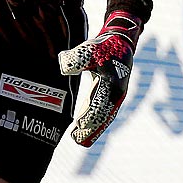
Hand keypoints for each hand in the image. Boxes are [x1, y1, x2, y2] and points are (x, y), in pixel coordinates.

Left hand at [57, 10, 141, 146]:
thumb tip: (63, 68)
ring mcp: (114, 96)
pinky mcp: (109, 95)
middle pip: (103, 115)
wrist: (119, 42)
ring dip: (93, 128)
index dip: (90, 116)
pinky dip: (95, 122)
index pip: (100, 105)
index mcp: (113, 85)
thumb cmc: (104, 46)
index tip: (79, 125)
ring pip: (104, 117)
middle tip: (77, 139)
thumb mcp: (91, 49)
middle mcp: (116, 94)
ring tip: (79, 139)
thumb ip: (77, 58)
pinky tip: (84, 130)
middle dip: (91, 128)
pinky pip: (103, 112)